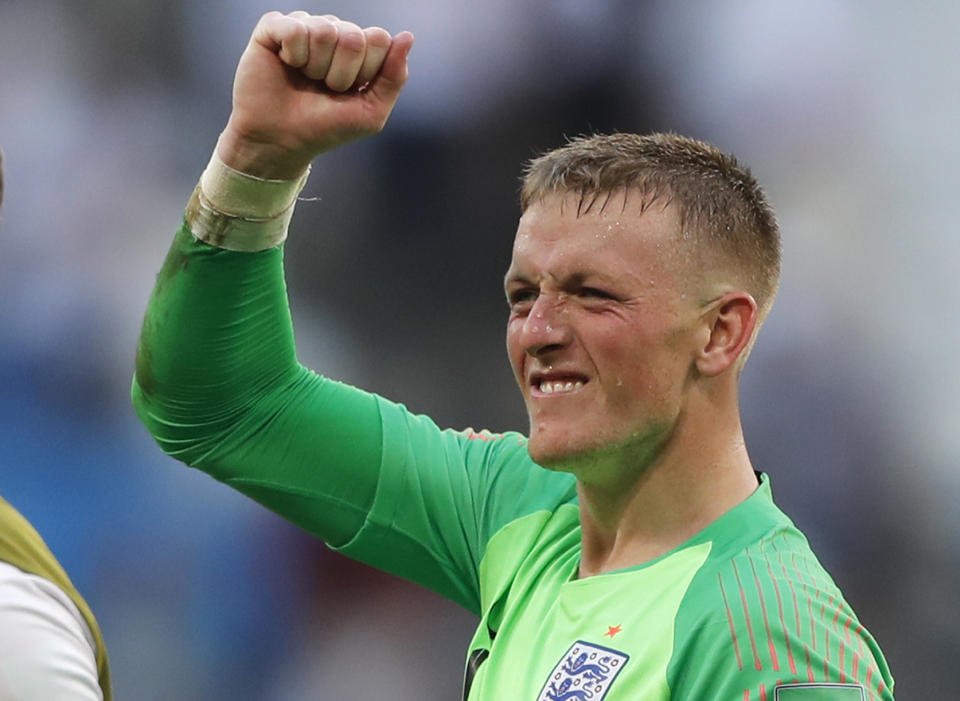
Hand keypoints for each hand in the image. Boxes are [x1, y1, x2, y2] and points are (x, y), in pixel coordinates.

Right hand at [217, 11, 413, 178]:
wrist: (281, 140)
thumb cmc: (325, 127)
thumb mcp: (370, 112)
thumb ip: (394, 77)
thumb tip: (407, 36)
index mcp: (359, 49)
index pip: (379, 38)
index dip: (366, 71)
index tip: (350, 91)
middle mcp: (334, 32)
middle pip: (353, 35)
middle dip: (341, 73)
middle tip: (325, 88)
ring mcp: (305, 27)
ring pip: (324, 30)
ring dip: (315, 66)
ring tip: (305, 79)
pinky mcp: (274, 27)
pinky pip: (294, 28)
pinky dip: (293, 55)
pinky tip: (286, 65)